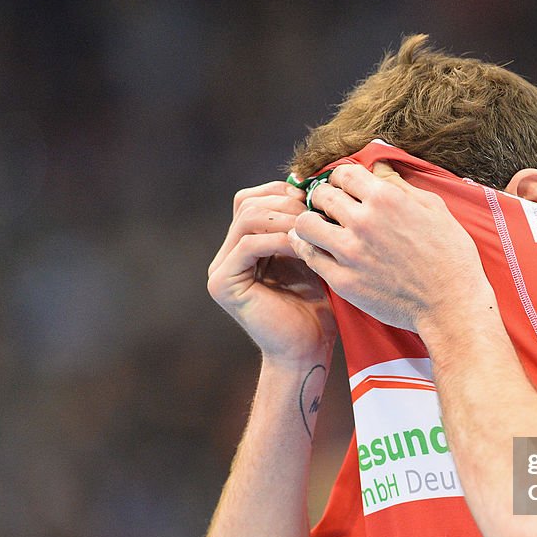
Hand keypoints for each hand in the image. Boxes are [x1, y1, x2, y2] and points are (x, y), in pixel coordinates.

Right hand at [207, 181, 335, 365]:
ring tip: (310, 228)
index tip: (315, 200)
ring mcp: (221, 269)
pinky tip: (302, 247)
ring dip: (283, 218)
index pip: (254, 199)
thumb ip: (303, 227)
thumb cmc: (316, 308)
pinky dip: (278, 240)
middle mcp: (227, 255)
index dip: (284, 192)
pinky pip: (248, 245)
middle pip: (246, 202)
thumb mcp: (311, 257)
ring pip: (246, 218)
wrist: (308, 350)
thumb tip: (312, 186)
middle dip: (284, 201)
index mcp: (244, 246)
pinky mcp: (223, 284)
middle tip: (314, 212)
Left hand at [288, 162, 494, 331]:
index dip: (341, 179)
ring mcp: (350, 252)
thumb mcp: (435, 209)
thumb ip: (401, 185)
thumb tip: (379, 169)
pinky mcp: (343, 281)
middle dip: (324, 198)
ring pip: (305, 224)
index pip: (343, 174)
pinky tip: (317, 249)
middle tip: (330, 209)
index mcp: (386, 198)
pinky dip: (308, 250)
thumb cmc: (450, 257)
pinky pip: (309, 256)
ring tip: (321, 229)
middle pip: (321, 195)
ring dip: (311, 223)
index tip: (343, 189)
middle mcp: (363, 221)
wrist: (451, 305)